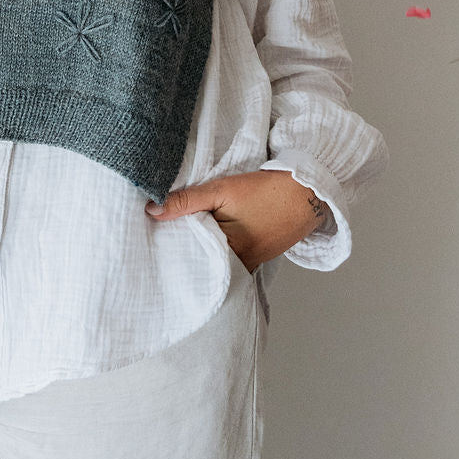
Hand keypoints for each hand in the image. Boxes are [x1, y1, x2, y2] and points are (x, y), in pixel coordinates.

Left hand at [145, 170, 329, 273]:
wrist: (306, 191)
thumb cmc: (265, 192)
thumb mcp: (221, 191)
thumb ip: (186, 201)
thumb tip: (151, 210)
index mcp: (228, 256)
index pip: (189, 260)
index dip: (170, 249)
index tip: (151, 242)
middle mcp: (240, 267)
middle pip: (202, 264)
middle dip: (183, 253)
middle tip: (158, 242)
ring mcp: (251, 263)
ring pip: (216, 261)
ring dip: (201, 249)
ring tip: (178, 236)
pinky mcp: (258, 256)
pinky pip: (231, 257)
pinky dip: (218, 248)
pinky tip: (208, 235)